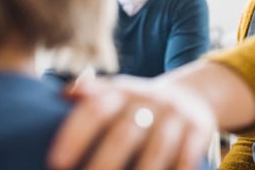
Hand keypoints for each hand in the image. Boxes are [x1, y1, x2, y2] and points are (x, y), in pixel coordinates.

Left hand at [48, 75, 215, 169]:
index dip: (75, 134)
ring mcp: (174, 113)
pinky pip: (187, 155)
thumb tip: (61, 95)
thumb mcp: (117, 94)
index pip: (95, 109)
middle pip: (124, 133)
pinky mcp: (198, 128)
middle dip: (103, 164)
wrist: (189, 95)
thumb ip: (91, 95)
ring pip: (157, 148)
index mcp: (121, 91)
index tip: (56, 162)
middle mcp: (148, 99)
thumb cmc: (138, 105)